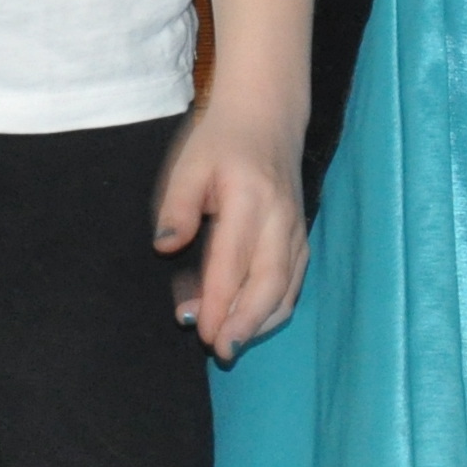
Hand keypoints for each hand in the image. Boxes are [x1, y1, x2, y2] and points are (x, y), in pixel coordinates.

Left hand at [155, 88, 308, 360]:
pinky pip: (295, 279)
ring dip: (262, 321)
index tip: (202, 330)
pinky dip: (276, 306)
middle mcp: (279, 217)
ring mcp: (296, 227)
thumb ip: (177, 206)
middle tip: (221, 350)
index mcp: (248, 198)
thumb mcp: (188, 163)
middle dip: (246, 323)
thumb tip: (165, 247)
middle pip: (270, 282)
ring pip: (287, 286)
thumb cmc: (221, 140)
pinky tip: (254, 322)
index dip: (219, 301)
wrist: (267, 115)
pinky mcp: (301, 235)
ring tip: (234, 343)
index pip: (233, 261)